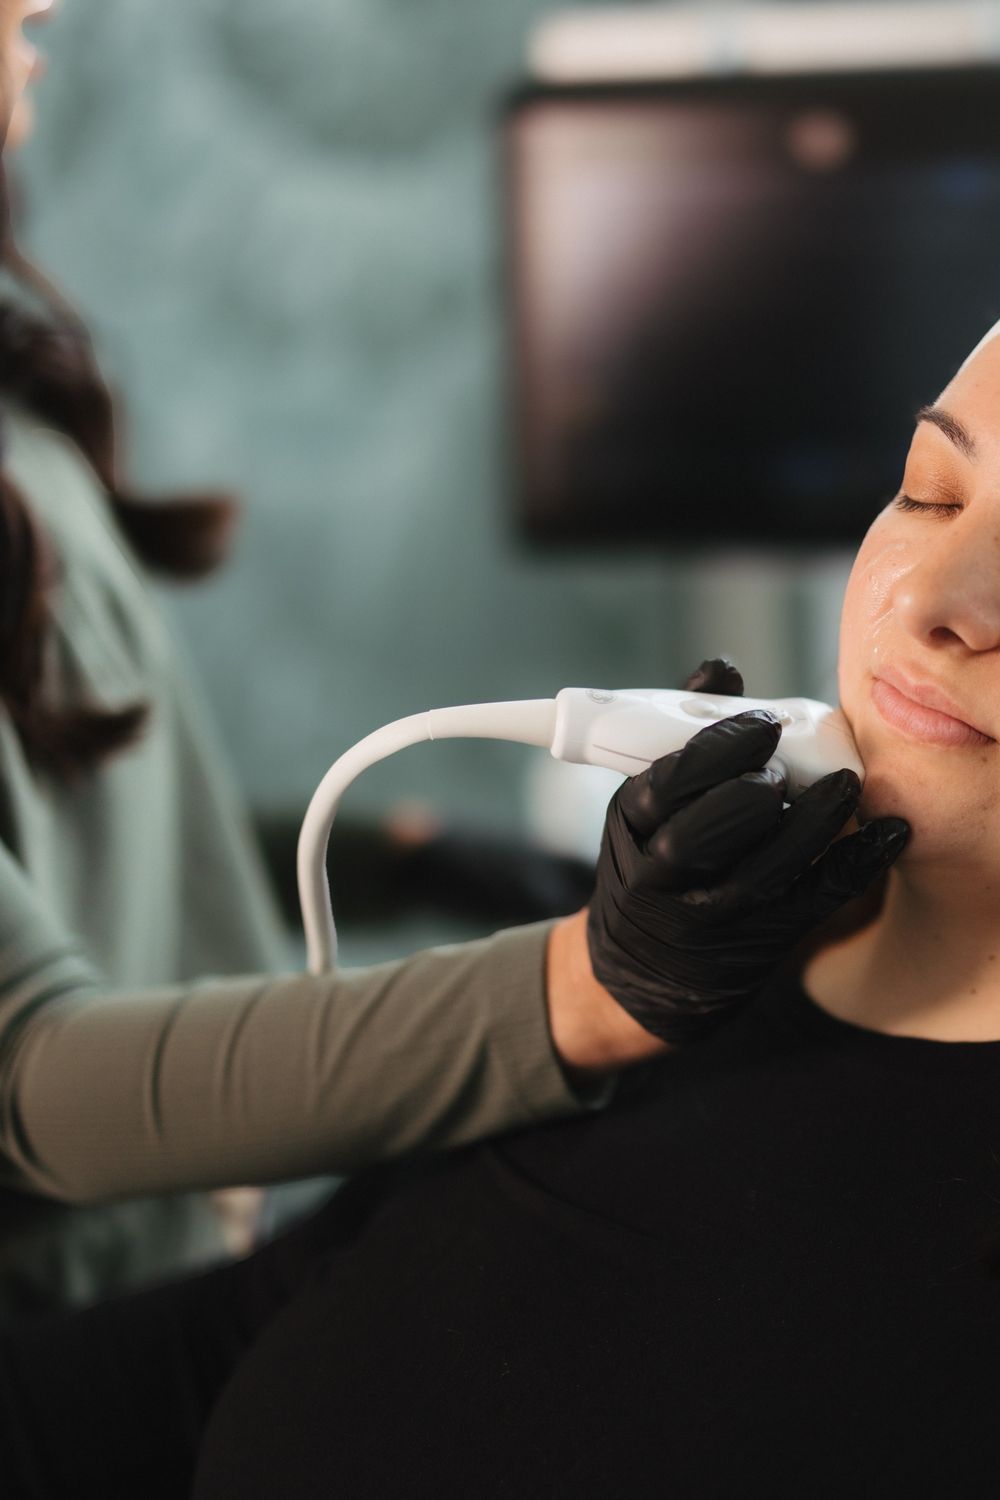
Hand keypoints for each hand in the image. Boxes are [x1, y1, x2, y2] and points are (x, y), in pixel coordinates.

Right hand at [585, 658, 909, 1043]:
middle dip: (748, 794)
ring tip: (843, 786)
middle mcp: (664, 877)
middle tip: (782, 766)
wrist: (648, 968)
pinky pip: (813, 902)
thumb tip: (721, 669)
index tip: (760, 724)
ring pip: (760, 872)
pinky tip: (892, 833)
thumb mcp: (644, 803)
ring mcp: (713, 914)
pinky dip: (856, 866)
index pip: (666, 784)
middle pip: (700, 836)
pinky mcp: (763, 938)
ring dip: (809, 825)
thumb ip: (684, 735)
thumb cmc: (652, 860)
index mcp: (632, 825)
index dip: (716, 751)